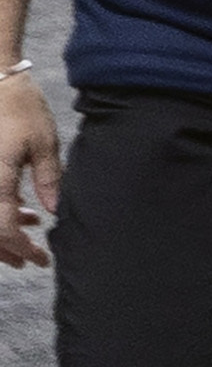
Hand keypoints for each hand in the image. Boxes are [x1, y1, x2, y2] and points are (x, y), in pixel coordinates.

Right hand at [0, 70, 49, 268]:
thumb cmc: (18, 106)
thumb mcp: (43, 143)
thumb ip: (49, 180)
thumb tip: (52, 212)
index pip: (2, 228)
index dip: (20, 249)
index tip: (39, 260)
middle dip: (5, 247)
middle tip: (30, 258)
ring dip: (0, 228)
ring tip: (28, 228)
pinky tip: (19, 207)